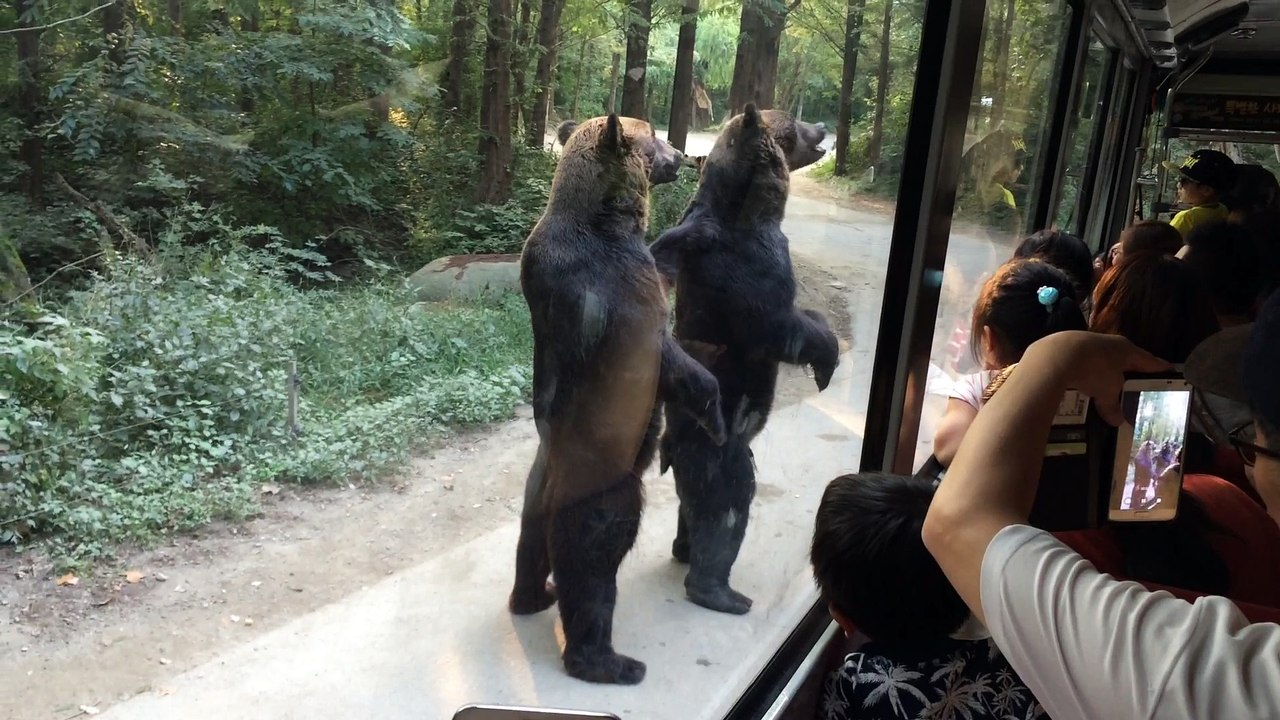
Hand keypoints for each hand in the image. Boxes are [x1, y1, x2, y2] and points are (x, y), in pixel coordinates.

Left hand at [1023, 331, 1172, 425]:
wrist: (1056, 355)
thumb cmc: (1093, 370)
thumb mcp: (1107, 391)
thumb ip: (1112, 405)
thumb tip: (1117, 421)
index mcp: (1127, 350)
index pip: (1149, 361)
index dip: (1160, 368)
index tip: (1170, 372)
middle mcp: (1110, 342)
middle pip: (1126, 358)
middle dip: (1131, 369)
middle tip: (1138, 381)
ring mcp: (1088, 341)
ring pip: (1103, 358)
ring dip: (1106, 369)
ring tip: (1108, 382)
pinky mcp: (1068, 346)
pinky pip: (1083, 361)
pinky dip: (1086, 370)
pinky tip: (1082, 378)